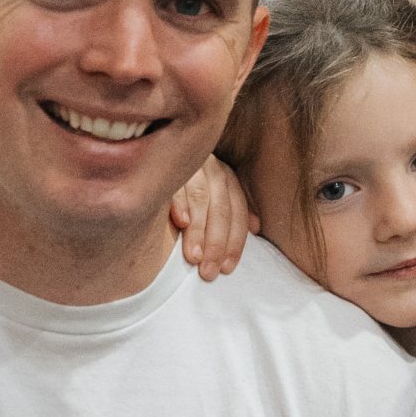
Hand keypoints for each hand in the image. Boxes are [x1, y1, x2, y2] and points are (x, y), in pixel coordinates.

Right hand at [169, 155, 257, 280]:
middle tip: (208, 271)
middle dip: (216, 243)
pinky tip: (180, 222)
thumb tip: (257, 228)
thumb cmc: (188, 183)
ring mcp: (190, 164)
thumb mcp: (215, 191)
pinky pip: (175, 183)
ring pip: (201, 199)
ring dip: (199, 231)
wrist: (158, 145)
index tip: (226, 268)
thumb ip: (234, 210)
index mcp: (226, 177)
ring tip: (194, 258)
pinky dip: (180, 202)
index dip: (234, 242)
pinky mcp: (165, 162)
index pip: (237, 212)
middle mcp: (212, 169)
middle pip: (221, 209)